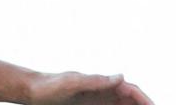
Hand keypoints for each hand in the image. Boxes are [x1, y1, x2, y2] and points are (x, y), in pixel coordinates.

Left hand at [28, 72, 152, 104]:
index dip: (144, 99)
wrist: (31, 90)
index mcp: (101, 82)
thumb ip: (95, 81)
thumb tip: (121, 77)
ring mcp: (96, 99)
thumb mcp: (73, 82)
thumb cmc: (49, 85)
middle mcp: (101, 90)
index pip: (130, 89)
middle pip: (129, 99)